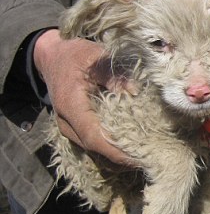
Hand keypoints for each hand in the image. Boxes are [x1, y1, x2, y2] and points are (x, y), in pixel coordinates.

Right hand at [33, 29, 136, 169]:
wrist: (52, 57)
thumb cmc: (75, 55)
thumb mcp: (95, 57)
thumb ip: (114, 75)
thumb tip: (135, 91)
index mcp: (71, 106)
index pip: (94, 137)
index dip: (117, 151)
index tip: (141, 157)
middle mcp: (67, 123)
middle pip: (96, 150)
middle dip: (123, 158)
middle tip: (153, 158)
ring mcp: (70, 129)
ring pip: (95, 151)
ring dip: (120, 156)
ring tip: (147, 155)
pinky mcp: (77, 129)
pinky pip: (95, 144)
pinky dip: (114, 149)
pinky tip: (135, 146)